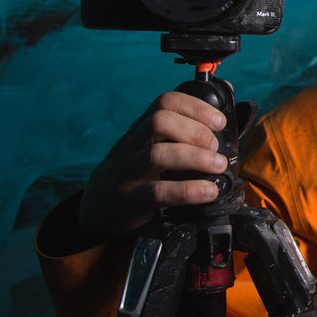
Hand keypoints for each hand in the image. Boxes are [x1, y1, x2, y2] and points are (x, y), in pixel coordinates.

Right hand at [78, 91, 225, 239]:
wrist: (96, 213)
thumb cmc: (135, 177)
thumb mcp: (148, 150)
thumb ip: (178, 135)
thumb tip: (220, 115)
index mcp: (139, 132)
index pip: (164, 103)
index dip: (195, 107)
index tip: (219, 121)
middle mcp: (131, 148)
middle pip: (159, 122)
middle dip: (195, 130)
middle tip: (215, 147)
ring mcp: (127, 175)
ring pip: (157, 155)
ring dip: (195, 157)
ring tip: (218, 166)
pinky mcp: (128, 203)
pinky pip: (157, 193)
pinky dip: (188, 190)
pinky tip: (208, 192)